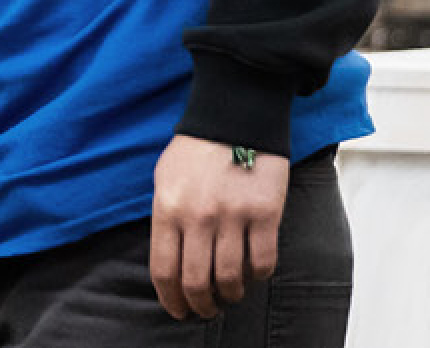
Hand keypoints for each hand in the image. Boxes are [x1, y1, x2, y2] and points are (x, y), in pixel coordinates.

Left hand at [149, 134, 289, 319]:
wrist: (235, 118)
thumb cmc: (195, 150)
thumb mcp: (164, 181)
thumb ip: (166, 219)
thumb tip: (170, 259)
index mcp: (167, 209)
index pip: (164, 270)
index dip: (171, 299)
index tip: (178, 310)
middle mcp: (198, 217)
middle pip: (196, 282)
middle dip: (200, 305)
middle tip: (206, 310)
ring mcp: (233, 216)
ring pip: (231, 277)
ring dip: (231, 295)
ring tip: (231, 295)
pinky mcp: (266, 214)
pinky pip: (264, 261)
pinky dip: (259, 276)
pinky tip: (254, 273)